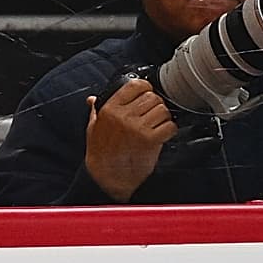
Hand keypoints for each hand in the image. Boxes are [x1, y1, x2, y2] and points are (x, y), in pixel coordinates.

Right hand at [82, 76, 175, 199]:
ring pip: (163, 110)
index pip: (135, 86)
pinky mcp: (150, 139)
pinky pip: (170, 126)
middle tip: (150, 117)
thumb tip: (92, 99)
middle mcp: (123, 116)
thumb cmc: (101, 153)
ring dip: (163, 118)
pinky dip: (169, 131)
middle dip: (155, 106)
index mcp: (109, 109)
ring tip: (154, 127)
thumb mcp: (93, 129)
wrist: (109, 176)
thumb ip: (95, 112)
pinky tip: (160, 136)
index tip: (146, 94)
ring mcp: (137, 128)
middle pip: (153, 98)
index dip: (145, 89)